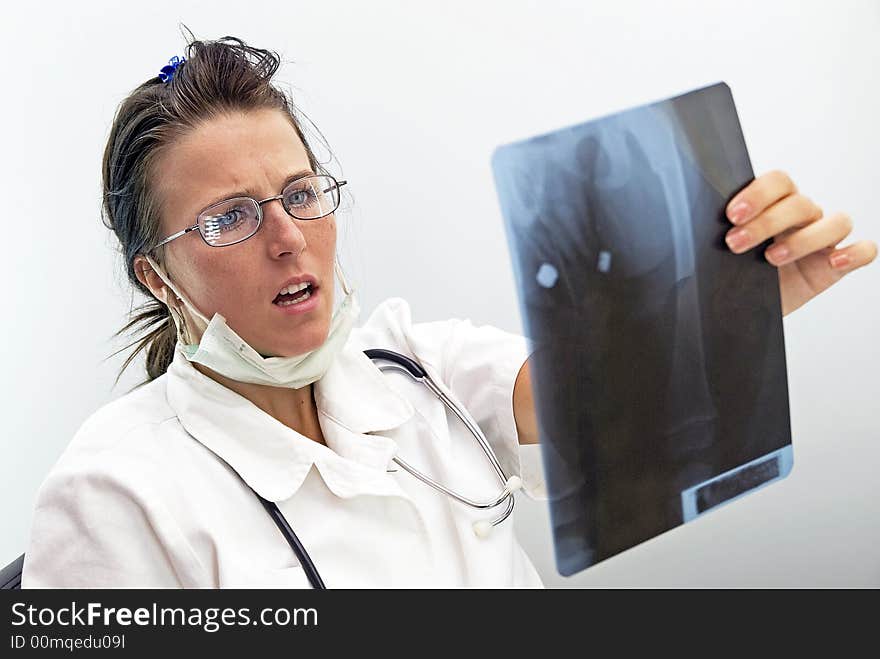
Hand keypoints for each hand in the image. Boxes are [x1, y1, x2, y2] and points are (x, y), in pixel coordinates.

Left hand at [723, 170, 876, 315]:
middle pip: (800, 203)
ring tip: (772, 259)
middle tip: (736, 244)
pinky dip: (855, 253)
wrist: (734, 309)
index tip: (732, 216)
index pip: (778, 181)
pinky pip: (864, 251)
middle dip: (767, 222)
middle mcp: (800, 217)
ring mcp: (820, 241)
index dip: (758, 194)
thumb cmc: (727, 275)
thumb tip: (693, 221)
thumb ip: (711, 232)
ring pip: (835, 222)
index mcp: (771, 204)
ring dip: (805, 239)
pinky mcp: (834, 267)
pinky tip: (834, 262)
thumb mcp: (713, 251)